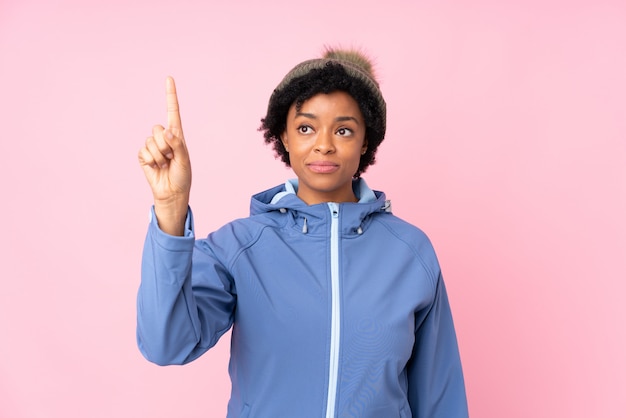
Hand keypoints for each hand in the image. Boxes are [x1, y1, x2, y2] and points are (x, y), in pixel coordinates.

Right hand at [138, 77, 190, 234]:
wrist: (171, 192)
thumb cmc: (182, 176)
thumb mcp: (184, 159)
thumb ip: (177, 144)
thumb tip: (166, 131)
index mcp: (177, 135)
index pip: (173, 111)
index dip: (170, 95)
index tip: (169, 78)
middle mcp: (164, 138)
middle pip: (157, 129)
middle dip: (164, 145)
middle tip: (171, 158)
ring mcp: (152, 146)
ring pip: (150, 141)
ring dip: (159, 155)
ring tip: (165, 164)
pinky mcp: (143, 155)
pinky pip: (143, 151)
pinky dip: (150, 161)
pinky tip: (155, 167)